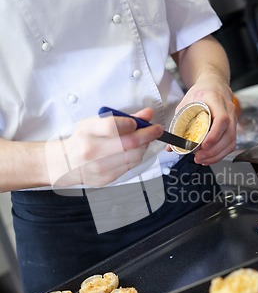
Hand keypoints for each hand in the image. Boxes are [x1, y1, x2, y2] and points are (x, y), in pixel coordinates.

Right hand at [45, 108, 162, 187]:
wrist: (66, 163)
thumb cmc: (83, 139)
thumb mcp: (96, 122)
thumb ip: (123, 118)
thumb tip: (148, 114)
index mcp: (87, 131)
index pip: (113, 126)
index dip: (131, 123)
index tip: (137, 121)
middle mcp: (92, 150)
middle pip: (129, 143)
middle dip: (148, 134)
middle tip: (156, 129)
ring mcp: (99, 167)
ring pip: (134, 156)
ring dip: (144, 147)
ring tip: (144, 140)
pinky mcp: (106, 178)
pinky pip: (130, 166)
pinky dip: (136, 157)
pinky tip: (134, 151)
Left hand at [167, 75, 237, 164]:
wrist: (213, 87)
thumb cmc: (200, 94)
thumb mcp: (185, 105)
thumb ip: (178, 124)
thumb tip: (171, 146)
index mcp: (216, 100)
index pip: (222, 119)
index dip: (214, 134)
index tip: (204, 145)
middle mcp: (228, 110)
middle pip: (228, 134)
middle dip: (214, 150)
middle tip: (199, 157)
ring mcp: (233, 119)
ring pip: (231, 141)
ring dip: (217, 154)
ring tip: (202, 159)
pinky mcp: (232, 128)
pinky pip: (230, 144)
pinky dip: (220, 153)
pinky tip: (209, 157)